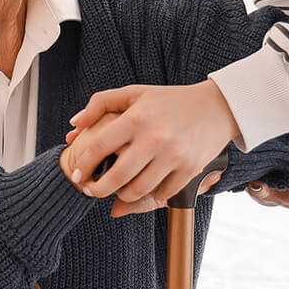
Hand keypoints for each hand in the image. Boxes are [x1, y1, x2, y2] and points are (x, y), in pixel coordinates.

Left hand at [63, 81, 239, 204]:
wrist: (215, 106)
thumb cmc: (168, 100)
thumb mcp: (134, 93)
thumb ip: (99, 104)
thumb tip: (74, 125)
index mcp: (136, 117)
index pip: (99, 146)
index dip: (82, 164)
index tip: (76, 174)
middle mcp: (154, 137)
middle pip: (117, 177)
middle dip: (97, 189)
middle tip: (90, 191)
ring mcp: (173, 155)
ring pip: (138, 190)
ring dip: (122, 195)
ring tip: (117, 189)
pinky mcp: (189, 169)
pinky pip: (162, 193)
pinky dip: (150, 195)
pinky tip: (144, 187)